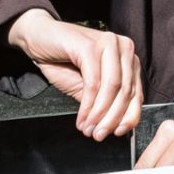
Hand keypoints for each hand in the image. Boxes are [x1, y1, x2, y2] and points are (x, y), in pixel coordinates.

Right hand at [7, 8, 141, 140]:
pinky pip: (94, 83)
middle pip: (125, 91)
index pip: (136, 92)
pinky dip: (88, 105)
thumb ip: (104, 102)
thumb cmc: (63, 61)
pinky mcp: (90, 46)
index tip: (118, 134)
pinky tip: (82, 118)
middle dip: (112, 119)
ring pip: (112, 87)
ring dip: (100, 114)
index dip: (129, 117)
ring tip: (89, 129)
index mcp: (128, 57)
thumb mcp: (88, 87)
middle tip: (99, 136)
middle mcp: (123, 47)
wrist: (38, 37)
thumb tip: (117, 127)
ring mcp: (108, 44)